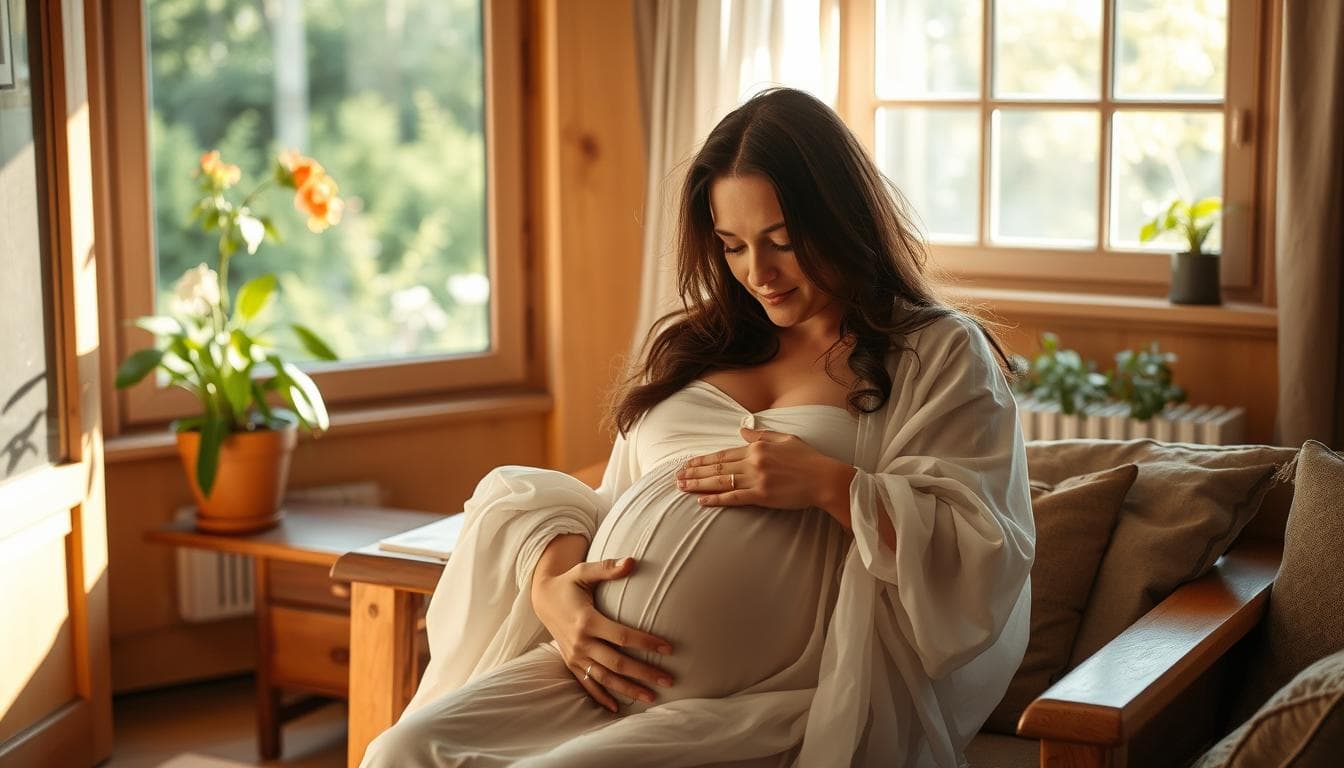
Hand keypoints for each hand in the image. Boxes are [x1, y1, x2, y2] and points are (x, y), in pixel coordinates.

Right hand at [531, 555, 675, 712]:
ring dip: (629, 689)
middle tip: (669, 680)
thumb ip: (608, 568)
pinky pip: (587, 684)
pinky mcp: (571, 663)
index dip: (646, 643)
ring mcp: (575, 655)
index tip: (669, 649)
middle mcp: (580, 642)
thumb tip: (632, 561)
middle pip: (617, 663)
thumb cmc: (569, 583)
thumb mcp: (584, 571)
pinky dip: (601, 697)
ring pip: (605, 678)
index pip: (622, 637)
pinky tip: (618, 708)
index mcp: (587, 620)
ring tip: (653, 697)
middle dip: (644, 673)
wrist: (542, 598)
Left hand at [676, 426, 853, 510]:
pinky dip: (716, 499)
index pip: (723, 454)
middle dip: (694, 472)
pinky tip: (702, 501)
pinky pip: (733, 498)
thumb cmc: (808, 459)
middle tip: (676, 476)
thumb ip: (761, 435)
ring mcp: (756, 479)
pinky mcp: (762, 495)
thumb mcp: (785, 439)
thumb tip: (742, 429)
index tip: (688, 463)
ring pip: (720, 482)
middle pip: (717, 467)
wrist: (825, 479)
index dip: (703, 460)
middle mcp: (753, 461)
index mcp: (757, 447)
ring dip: (698, 485)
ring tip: (681, 487)